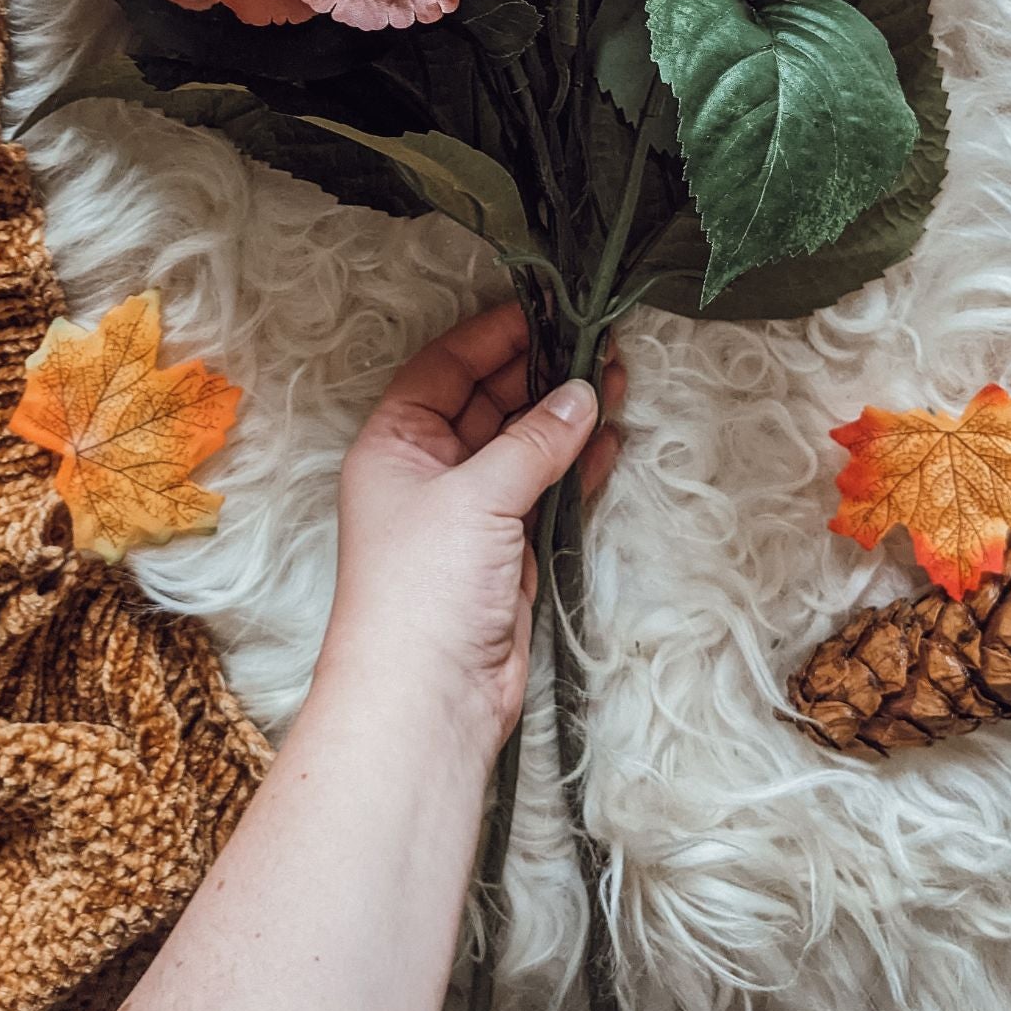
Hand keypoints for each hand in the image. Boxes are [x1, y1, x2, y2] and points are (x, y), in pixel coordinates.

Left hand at [318, 302, 623, 765]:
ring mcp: (467, 511)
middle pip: (488, 401)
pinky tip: (609, 438)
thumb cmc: (425, 587)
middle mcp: (426, 470)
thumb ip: (534, 441)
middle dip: (541, 374)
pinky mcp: (504, 550)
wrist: (427, 699)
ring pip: (522, 445)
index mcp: (394, 442)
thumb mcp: (476, 496)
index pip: (445, 366)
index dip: (495, 336)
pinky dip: (574, 464)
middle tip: (598, 343)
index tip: (549, 310)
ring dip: (565, 416)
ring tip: (617, 379)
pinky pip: (543, 489)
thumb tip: (581, 393)